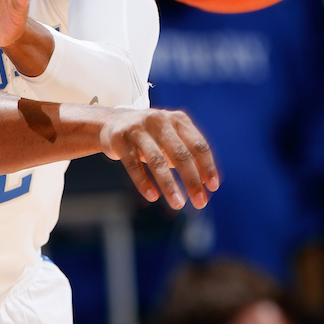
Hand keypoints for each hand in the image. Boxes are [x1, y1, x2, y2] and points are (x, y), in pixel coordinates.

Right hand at [100, 109, 218, 209]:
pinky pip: (133, 164)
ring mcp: (138, 128)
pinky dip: (143, 182)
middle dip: (192, 180)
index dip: (207, 166)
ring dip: (170, 185)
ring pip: (157, 160)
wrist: (110, 123)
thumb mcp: (171, 139)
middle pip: (180, 154)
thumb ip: (188, 156)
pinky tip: (153, 197)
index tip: (213, 187)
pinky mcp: (119, 138)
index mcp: (178, 120)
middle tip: (200, 202)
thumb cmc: (150, 136)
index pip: (198, 144)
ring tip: (178, 204)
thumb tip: (209, 185)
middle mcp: (159, 120)